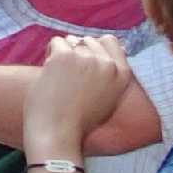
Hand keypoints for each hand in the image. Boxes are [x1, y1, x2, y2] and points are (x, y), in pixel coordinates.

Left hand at [25, 32, 137, 153]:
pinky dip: (50, 54)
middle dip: (76, 51)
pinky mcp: (66, 55)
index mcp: (122, 74)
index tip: (83, 62)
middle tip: (68, 76)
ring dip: (63, 53)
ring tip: (60, 77)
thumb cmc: (79, 120)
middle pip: (88, 40)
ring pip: (71, 40)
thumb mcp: (108, 98)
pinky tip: (50, 73)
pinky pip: (56, 42)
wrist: (58, 131)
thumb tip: (120, 48)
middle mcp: (108, 64)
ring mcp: (87, 58)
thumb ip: (113, 75)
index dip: (94, 47)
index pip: (110, 41)